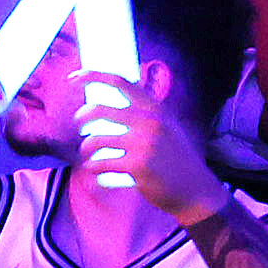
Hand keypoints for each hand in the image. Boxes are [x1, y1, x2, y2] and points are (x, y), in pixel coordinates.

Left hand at [76, 70, 229, 223]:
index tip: (72, 78)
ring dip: (86, 149)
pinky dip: (92, 168)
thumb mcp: (167, 128)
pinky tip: (95, 171)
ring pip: (95, 140)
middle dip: (80, 118)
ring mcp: (144, 143)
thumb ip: (145, 115)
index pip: (120, 82)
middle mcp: (150, 122)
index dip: (92, 76)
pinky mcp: (137, 165)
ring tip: (89, 155)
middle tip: (78, 126)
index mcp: (155, 109)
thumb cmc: (177, 160)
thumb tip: (112, 103)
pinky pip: (100, 164)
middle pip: (99, 109)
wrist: (196, 191)